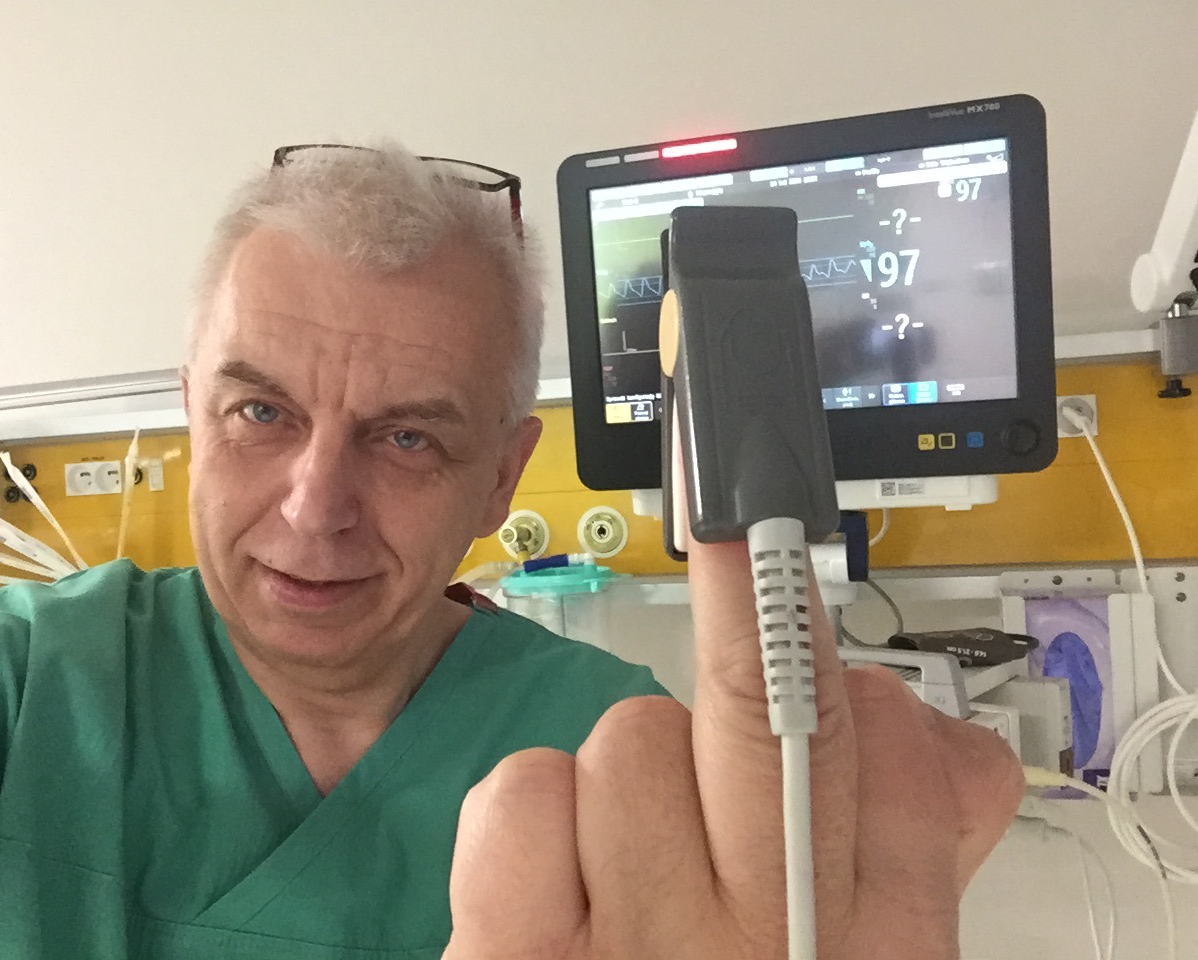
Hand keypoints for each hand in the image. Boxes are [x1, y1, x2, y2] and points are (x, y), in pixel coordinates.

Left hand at [442, 538, 1022, 958]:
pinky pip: (525, 798)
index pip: (896, 761)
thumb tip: (953, 743)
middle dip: (754, 606)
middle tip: (746, 533)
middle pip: (772, 718)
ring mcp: (635, 953)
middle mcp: (764, 945)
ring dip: (624, 771)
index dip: (852, 659)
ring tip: (625, 859)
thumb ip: (914, 858)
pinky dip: (532, 808)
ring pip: (628, 739)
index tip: (809, 577)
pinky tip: (552, 869)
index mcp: (873, 954)